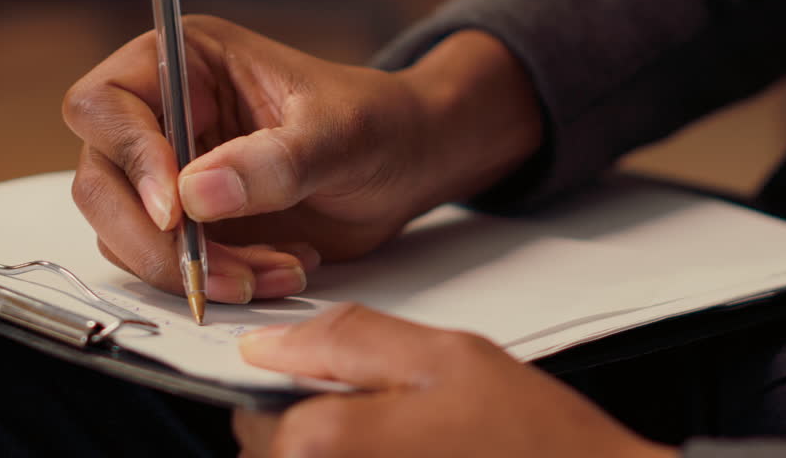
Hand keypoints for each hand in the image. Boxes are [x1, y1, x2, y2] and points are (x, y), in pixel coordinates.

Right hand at [63, 16, 540, 302]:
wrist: (409, 163)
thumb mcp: (342, 135)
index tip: (176, 211)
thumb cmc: (380, 123)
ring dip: (195, 268)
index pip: (106, 102)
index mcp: (188, 61)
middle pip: (102, 180)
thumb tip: (196, 192)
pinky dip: (219, 282)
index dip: (130, 156)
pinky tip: (284, 269)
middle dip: (155, 238)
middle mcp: (166, 114)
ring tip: (278, 269)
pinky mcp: (192, 223)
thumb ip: (277, 160)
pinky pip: (170, 264)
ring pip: (128, 233)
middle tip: (217, 272)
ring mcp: (173, 172)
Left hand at [233, 304, 675, 457]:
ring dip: (350, 449)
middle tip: (404, 422)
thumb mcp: (446, 356)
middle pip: (278, 454)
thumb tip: (268, 343)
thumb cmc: (534, 442)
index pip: (251, 411)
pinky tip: (426, 455)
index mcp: (322, 444)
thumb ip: (347, 340)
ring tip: (426, 444)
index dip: (297, 387)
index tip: (347, 385)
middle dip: (320, 430)